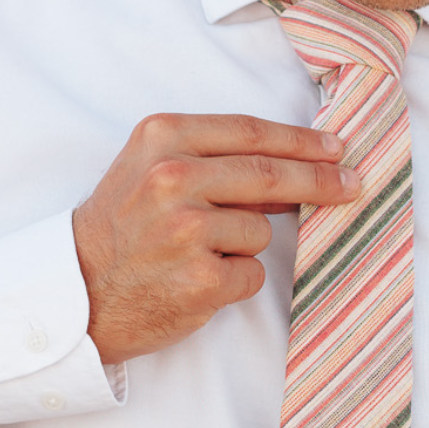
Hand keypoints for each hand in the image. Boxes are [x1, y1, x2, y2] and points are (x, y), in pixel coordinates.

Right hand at [73, 113, 359, 364]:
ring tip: (196, 254)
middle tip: (352, 184)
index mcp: (162, 138)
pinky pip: (252, 274)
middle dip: (321, 180)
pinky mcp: (201, 278)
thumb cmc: (120, 229)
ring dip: (243, 245)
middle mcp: (173, 178)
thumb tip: (297, 164)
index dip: (301, 141)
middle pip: (271, 174)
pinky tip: (196, 280)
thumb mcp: (150, 170)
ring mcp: (187, 230)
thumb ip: (213, 159)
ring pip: (261, 230)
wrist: (76, 294)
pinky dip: (235, 281)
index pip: (250, 133)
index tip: (336, 147)